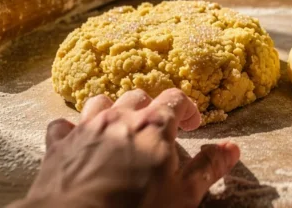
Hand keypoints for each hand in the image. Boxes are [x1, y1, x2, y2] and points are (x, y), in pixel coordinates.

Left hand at [10, 88, 238, 207]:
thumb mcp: (183, 195)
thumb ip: (208, 168)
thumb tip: (232, 148)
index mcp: (154, 125)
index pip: (176, 98)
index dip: (187, 109)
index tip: (191, 126)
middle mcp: (120, 117)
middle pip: (139, 96)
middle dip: (152, 109)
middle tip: (158, 131)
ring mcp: (86, 127)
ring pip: (102, 102)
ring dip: (113, 111)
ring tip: (120, 130)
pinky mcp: (59, 144)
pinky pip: (64, 125)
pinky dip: (73, 130)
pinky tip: (79, 143)